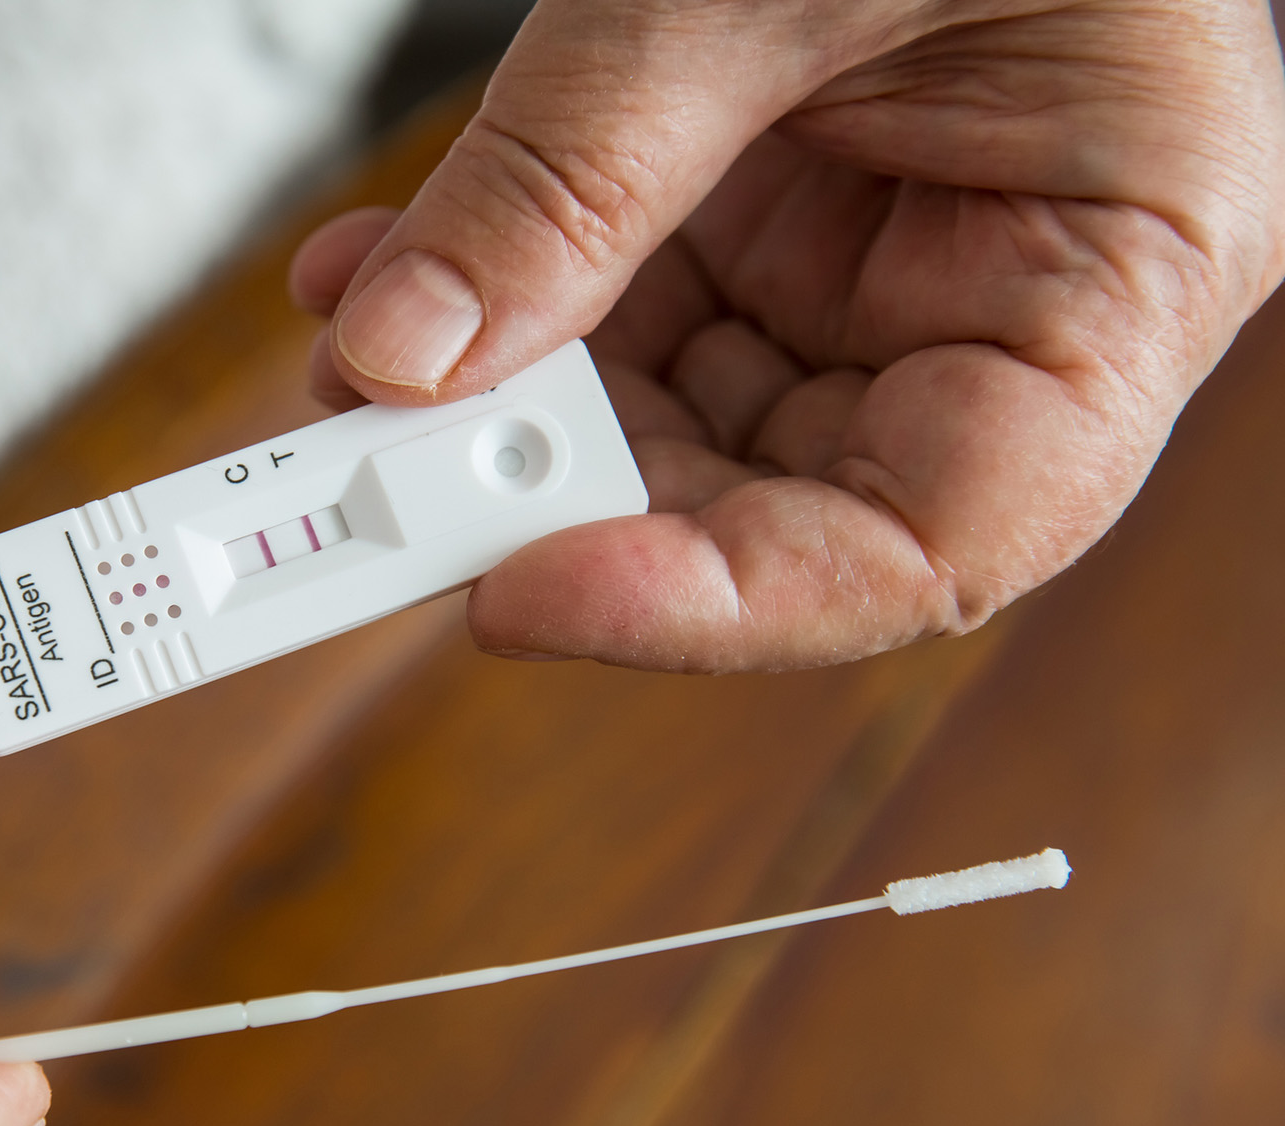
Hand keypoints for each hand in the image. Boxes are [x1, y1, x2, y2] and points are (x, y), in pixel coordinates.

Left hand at [292, 0, 1284, 668]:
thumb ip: (587, 173)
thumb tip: (408, 354)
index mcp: (1117, 261)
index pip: (939, 542)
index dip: (726, 600)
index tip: (523, 590)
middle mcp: (994, 294)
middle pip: (776, 497)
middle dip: (561, 498)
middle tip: (387, 486)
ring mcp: (871, 262)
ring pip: (667, 423)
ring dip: (497, 412)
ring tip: (361, 370)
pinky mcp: (767, 217)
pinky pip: (620, 316)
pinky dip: (498, 308)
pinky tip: (389, 284)